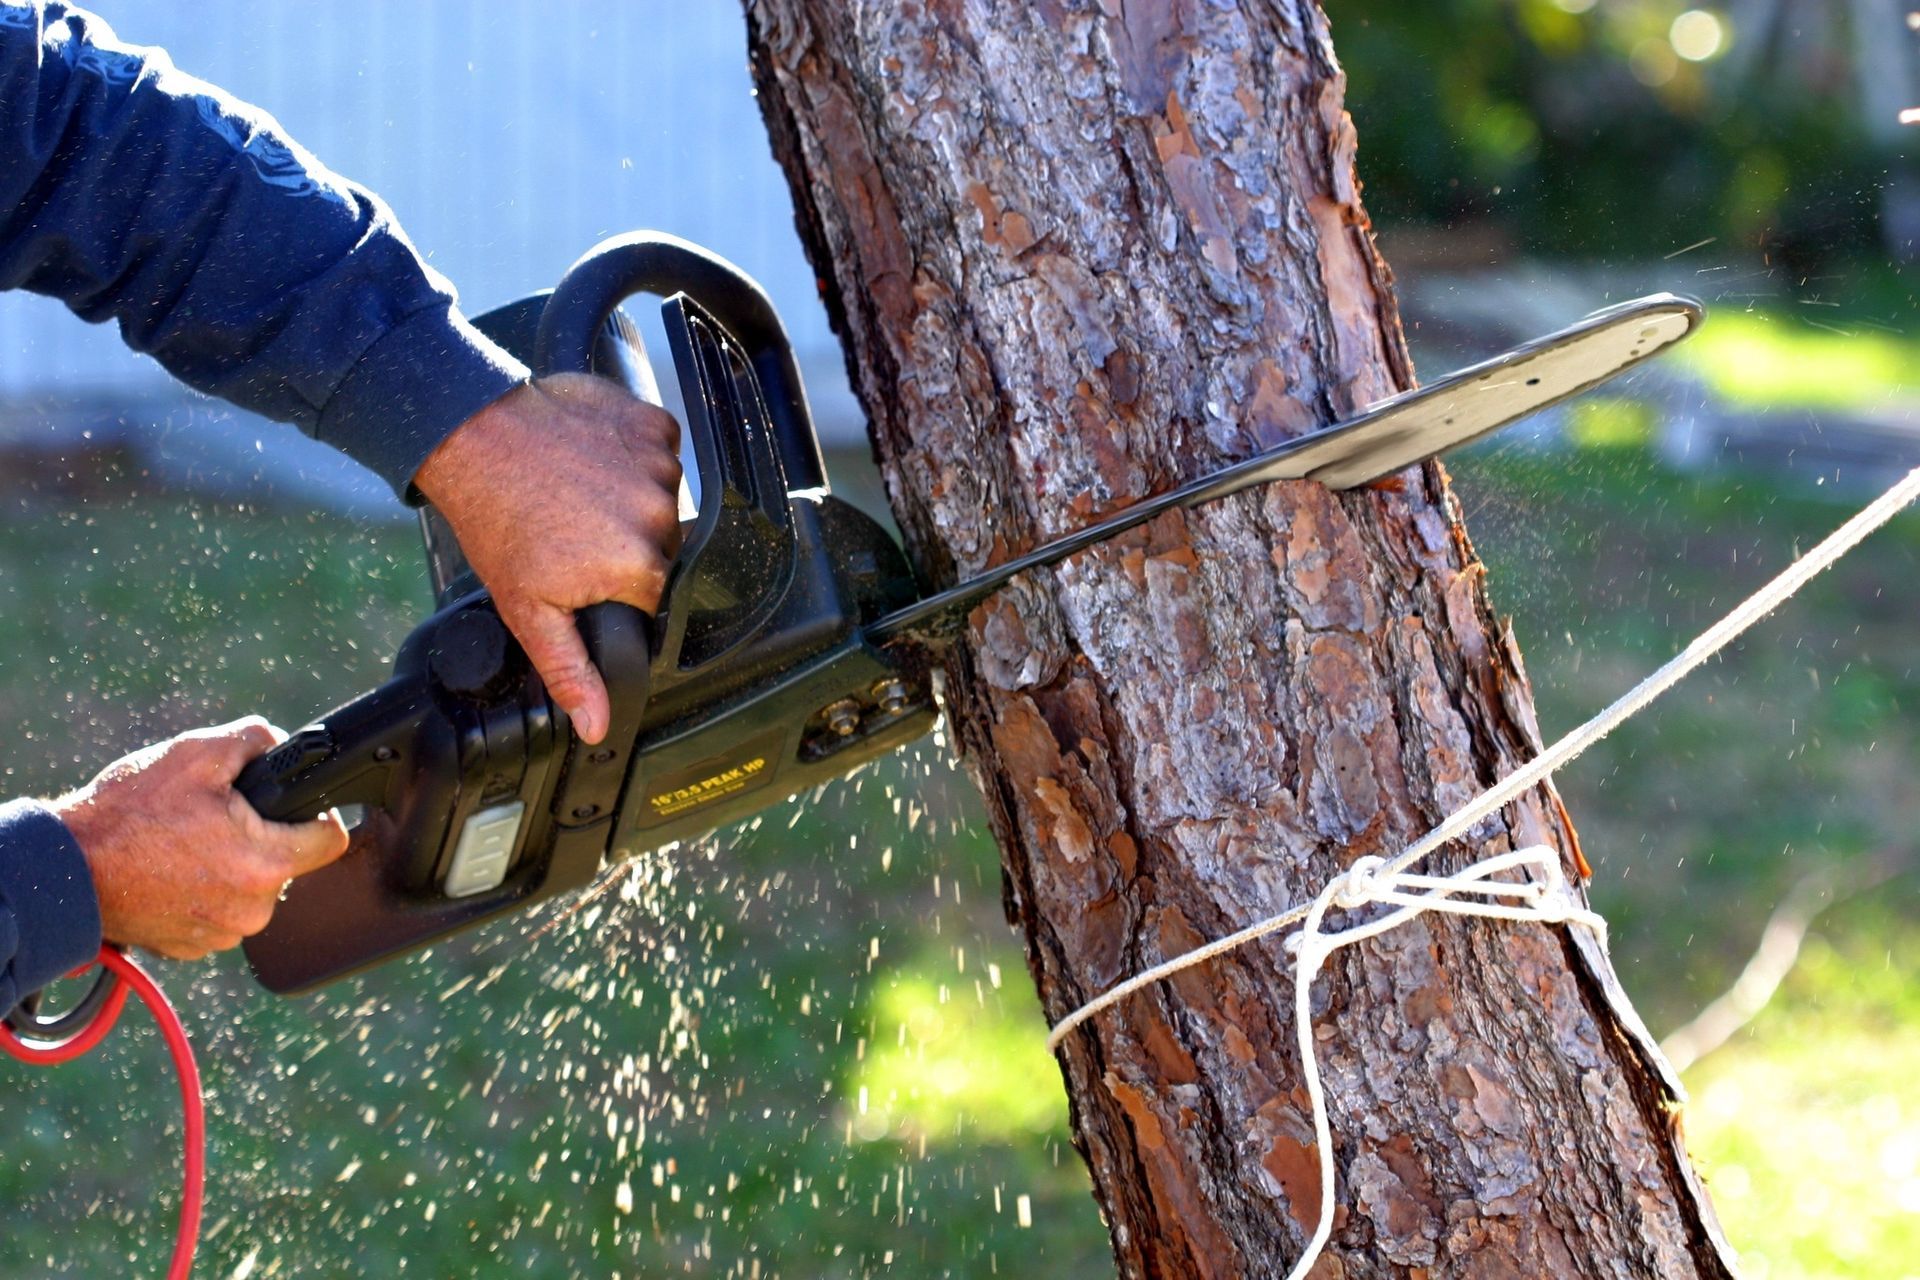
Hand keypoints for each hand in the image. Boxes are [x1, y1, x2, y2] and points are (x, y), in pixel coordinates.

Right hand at [51, 718, 349, 960]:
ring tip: (186, 843)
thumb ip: (258, 740)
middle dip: (262, 836)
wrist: (65, 869)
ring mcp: (221, 935)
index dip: (316, 813)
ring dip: (231, 865)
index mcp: (264, 865)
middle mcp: (251, 911)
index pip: (330, 840)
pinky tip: (172, 870)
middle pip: (287, 863)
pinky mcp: (192, 948)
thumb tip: (284, 745)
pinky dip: (204, 891)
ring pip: (252, 888)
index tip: (292, 805)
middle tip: (216, 818)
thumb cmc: (127, 813)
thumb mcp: (198, 753)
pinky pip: (219, 911)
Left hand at [412, 373, 682, 743]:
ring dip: (631, 497)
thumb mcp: (528, 610)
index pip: (654, 595)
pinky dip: (634, 454)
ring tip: (577, 492)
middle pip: (663, 546)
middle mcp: (661, 515)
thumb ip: (570, 670)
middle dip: (626, 544)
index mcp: (639, 567)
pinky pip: (661, 449)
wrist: (472, 436)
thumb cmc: (496, 519)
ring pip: (663, 497)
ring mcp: (660, 463)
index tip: (586, 571)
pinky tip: (592, 461)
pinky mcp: (652, 422)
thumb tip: (599, 725)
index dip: (619, 588)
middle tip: (574, 532)